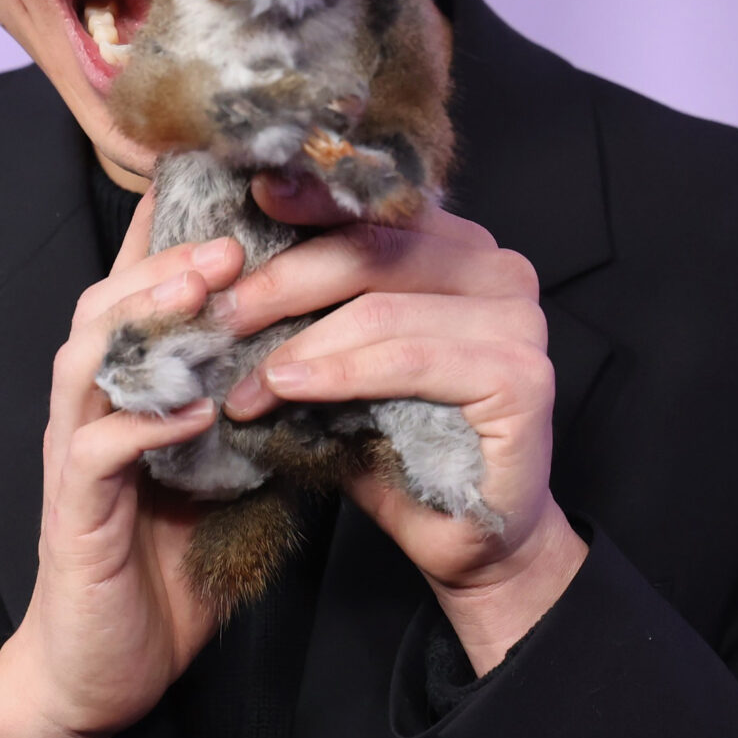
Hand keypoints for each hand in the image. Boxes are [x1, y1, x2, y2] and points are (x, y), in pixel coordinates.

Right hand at [0, 200, 244, 737]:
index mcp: (128, 387)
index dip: (174, 231)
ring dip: (149, 318)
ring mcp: (74, 453)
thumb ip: (259, 407)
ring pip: (91, 357)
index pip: (143, 289)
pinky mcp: (74, 511)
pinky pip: (99, 450)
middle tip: (234, 237)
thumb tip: (334, 353)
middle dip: (169, 260)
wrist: (103, 669)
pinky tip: (197, 410)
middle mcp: (91, 406)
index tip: (229, 182)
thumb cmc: (169, 563)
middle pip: (108, 300)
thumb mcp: (230, 470)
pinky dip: (146, 424)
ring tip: (211, 292)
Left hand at [219, 175, 585, 671]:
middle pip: (371, 248)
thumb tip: (220, 263)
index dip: (310, 199)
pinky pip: (407, 358)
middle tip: (217, 316)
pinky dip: (339, 371)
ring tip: (244, 377)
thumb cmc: (400, 445)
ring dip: (298, 340)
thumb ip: (310, 306)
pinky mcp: (520, 376)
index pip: (375, 207)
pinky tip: (288, 386)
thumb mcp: (343, 361)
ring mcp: (519, 320)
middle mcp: (498, 269)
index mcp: (460, 248)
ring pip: (381, 304)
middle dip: (281, 281)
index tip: (247, 201)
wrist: (469, 539)